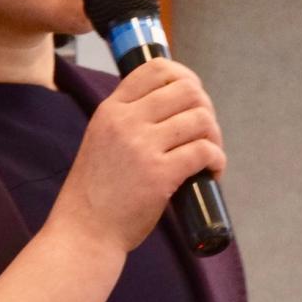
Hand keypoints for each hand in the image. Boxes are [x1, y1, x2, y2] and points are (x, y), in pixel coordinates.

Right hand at [48, 58, 224, 254]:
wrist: (84, 232)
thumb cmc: (96, 191)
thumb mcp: (101, 139)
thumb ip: (128, 120)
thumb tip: (172, 105)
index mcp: (111, 109)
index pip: (156, 68)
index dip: (184, 77)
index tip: (193, 98)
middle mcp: (126, 121)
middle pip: (187, 90)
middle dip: (206, 108)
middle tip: (204, 132)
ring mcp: (142, 146)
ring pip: (201, 119)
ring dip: (215, 136)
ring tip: (210, 154)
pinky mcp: (160, 174)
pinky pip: (205, 151)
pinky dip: (217, 160)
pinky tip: (212, 171)